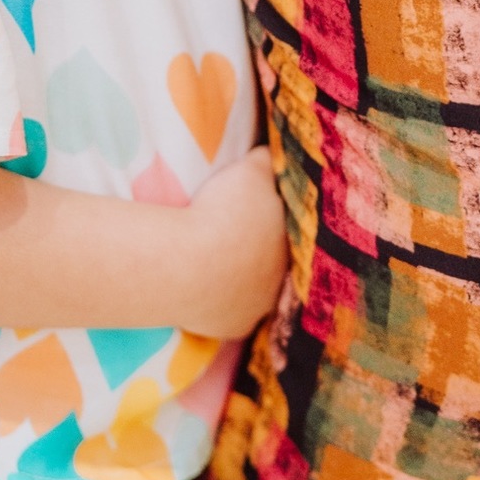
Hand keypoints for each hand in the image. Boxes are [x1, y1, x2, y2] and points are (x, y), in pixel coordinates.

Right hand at [183, 146, 288, 338]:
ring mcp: (259, 308)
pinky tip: (206, 285)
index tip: (255, 207)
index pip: (287, 227)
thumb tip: (273, 153)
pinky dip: (218, 299)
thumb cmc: (225, 214)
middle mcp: (281, 280)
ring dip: (239, 276)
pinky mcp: (233, 326)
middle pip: (272, 261)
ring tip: (216, 258)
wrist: (188, 266)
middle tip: (234, 231)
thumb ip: (266, 162)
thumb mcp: (250, 172)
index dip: (271, 215)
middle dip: (258, 248)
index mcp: (291, 243)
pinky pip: (228, 311)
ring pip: (253, 290)